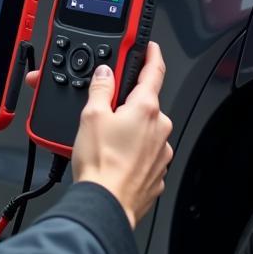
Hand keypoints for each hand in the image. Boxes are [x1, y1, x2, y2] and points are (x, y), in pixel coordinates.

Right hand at [70, 42, 172, 228]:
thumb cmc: (101, 165)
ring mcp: (161, 152)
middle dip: (127, 105)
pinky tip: (112, 159)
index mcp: (146, 109)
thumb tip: (106, 75)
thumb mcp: (91, 116)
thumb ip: (101, 90)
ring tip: (105, 143)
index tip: (151, 48)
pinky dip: (131, 153)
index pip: (154, 71)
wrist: (106, 205)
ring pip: (144, 131)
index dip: (152, 55)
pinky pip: (145, 154)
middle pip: (145, 105)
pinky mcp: (157, 173)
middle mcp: (160, 128)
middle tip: (105, 112)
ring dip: (129, 131)